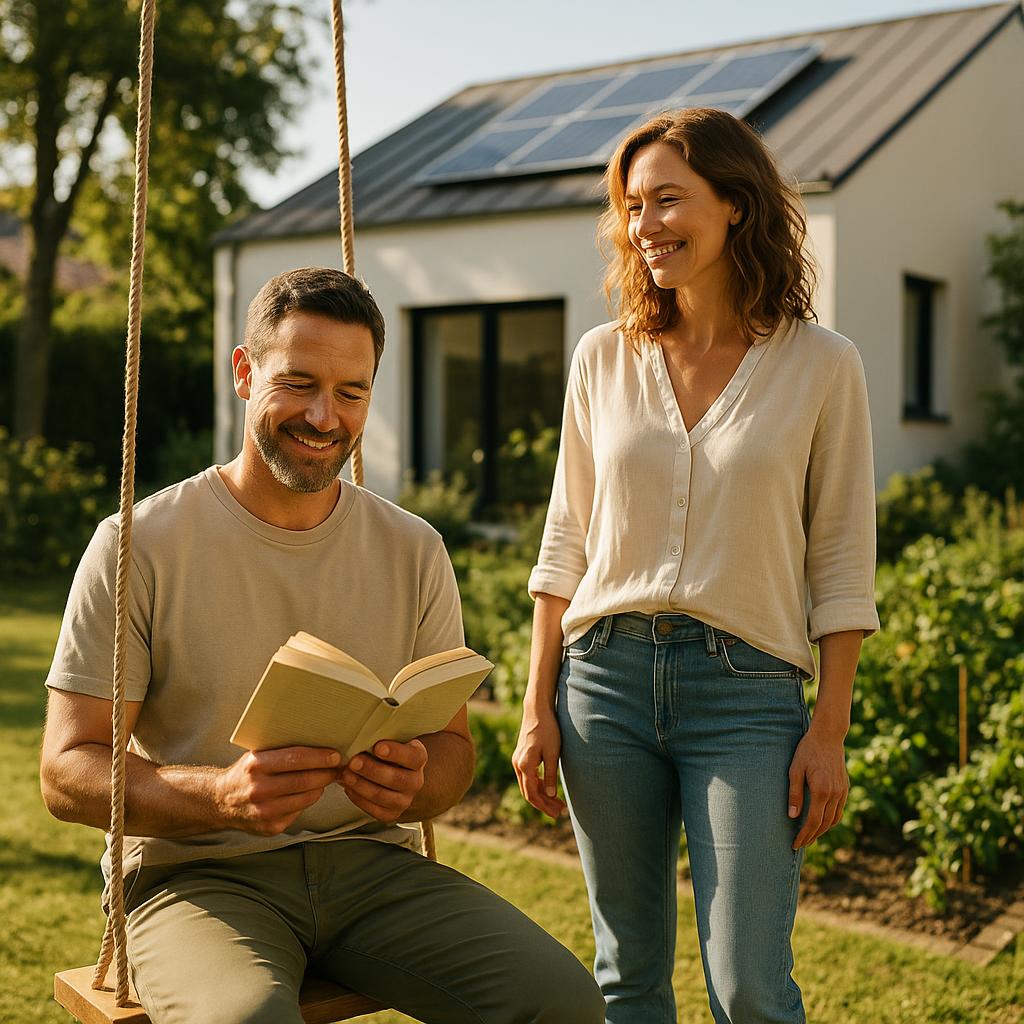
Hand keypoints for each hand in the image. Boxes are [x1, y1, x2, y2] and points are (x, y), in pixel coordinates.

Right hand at [216, 746, 341, 835]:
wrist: (220, 801)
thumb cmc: (246, 773)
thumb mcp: (257, 755)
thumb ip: (281, 750)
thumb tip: (318, 740)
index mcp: (255, 765)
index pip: (295, 759)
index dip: (319, 757)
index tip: (335, 755)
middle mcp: (258, 789)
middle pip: (304, 781)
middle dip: (326, 773)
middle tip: (338, 767)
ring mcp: (264, 811)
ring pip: (306, 798)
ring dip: (320, 787)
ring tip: (326, 778)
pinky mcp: (270, 827)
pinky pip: (299, 812)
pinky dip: (307, 801)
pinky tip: (307, 793)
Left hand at [339, 739, 427, 822]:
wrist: (398, 776)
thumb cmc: (388, 753)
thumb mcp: (392, 741)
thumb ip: (384, 736)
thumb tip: (361, 729)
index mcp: (418, 759)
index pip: (412, 756)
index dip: (396, 752)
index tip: (378, 747)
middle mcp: (416, 781)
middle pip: (395, 778)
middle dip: (372, 770)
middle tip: (354, 761)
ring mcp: (405, 800)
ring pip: (383, 796)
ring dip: (362, 785)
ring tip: (346, 775)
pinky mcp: (392, 814)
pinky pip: (375, 811)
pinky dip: (359, 799)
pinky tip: (348, 788)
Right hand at [512, 707, 565, 818]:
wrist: (537, 710)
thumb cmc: (548, 729)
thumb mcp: (553, 753)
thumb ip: (551, 774)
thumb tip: (551, 795)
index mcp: (525, 765)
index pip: (532, 794)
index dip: (545, 806)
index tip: (558, 813)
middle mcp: (517, 764)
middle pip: (529, 792)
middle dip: (544, 804)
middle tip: (560, 813)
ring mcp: (518, 761)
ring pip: (528, 785)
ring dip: (542, 796)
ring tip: (558, 803)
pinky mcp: (521, 757)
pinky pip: (528, 777)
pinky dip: (539, 785)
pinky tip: (550, 789)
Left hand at [788, 726, 848, 848]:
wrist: (828, 736)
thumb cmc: (807, 751)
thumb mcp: (795, 770)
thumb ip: (794, 793)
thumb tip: (792, 816)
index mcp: (821, 790)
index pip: (813, 821)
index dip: (804, 835)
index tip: (795, 844)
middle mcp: (835, 794)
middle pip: (824, 824)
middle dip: (812, 836)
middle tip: (800, 844)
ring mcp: (842, 791)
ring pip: (834, 819)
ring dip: (822, 830)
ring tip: (809, 836)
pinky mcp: (845, 787)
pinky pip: (839, 810)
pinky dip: (830, 820)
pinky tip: (821, 821)